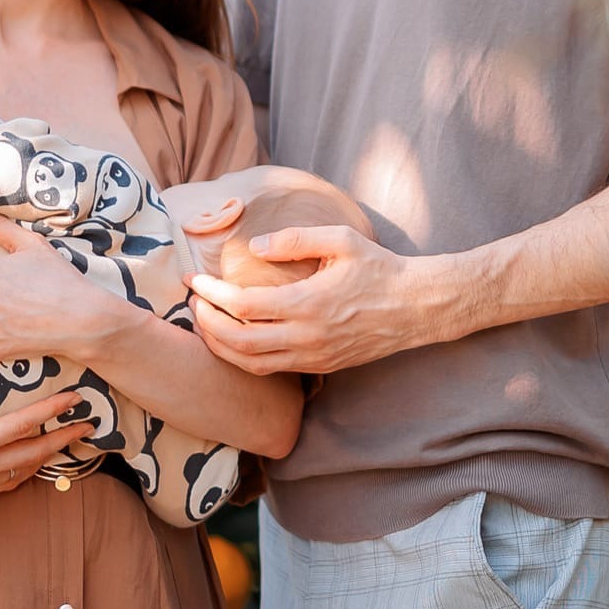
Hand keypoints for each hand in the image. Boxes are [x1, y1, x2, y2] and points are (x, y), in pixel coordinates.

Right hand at [0, 358, 94, 525]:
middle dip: (64, 438)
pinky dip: (30, 474)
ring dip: (51, 456)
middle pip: (34, 453)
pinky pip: (10, 485)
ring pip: (26, 471)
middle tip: (91, 425)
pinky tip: (37, 466)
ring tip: (73, 442)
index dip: (49, 413)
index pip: (19, 427)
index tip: (74, 399)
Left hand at [186, 225, 448, 374]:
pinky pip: (271, 369)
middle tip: (192, 303)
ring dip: (220, 346)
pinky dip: (244, 358)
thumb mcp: (342, 240)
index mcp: (308, 303)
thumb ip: (296, 239)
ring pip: (251, 364)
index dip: (212, 294)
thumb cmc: (380, 268)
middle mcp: (306, 337)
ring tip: (205, 323)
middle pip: (238, 342)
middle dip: (206, 324)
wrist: (416, 307)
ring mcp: (313, 357)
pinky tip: (236, 339)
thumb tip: (255, 247)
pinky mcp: (320, 366)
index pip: (243, 305)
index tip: (195, 280)